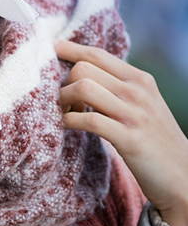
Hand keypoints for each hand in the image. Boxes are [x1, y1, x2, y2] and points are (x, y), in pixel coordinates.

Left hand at [55, 39, 187, 225]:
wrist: (184, 177)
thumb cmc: (152, 138)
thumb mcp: (141, 103)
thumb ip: (116, 85)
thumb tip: (80, 71)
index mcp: (139, 79)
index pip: (96, 54)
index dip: (69, 50)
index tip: (51, 49)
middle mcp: (137, 91)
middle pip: (82, 69)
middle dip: (62, 83)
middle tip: (62, 102)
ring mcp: (134, 114)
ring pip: (83, 88)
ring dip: (63, 101)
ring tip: (64, 113)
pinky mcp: (130, 139)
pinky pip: (89, 120)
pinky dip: (69, 121)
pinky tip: (67, 126)